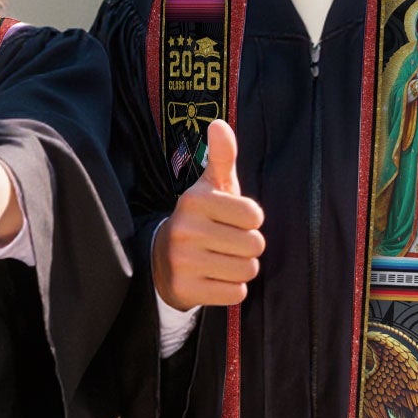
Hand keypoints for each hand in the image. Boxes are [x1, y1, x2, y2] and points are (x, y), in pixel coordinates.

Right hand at [152, 119, 264, 307]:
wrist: (162, 259)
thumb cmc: (201, 219)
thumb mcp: (210, 187)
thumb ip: (221, 157)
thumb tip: (219, 124)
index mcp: (195, 200)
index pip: (255, 216)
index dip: (250, 221)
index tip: (231, 220)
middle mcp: (185, 229)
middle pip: (255, 245)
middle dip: (247, 247)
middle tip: (226, 243)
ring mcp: (183, 261)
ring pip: (247, 270)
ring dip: (241, 268)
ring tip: (221, 260)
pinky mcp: (185, 289)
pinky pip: (235, 293)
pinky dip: (230, 289)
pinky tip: (213, 278)